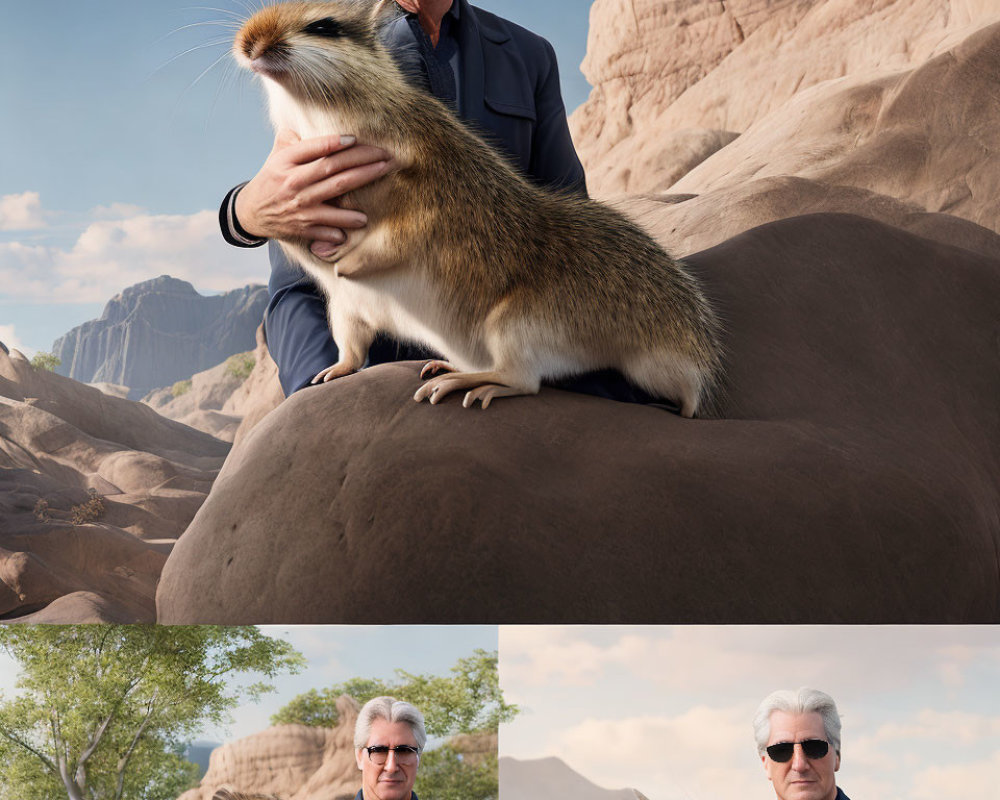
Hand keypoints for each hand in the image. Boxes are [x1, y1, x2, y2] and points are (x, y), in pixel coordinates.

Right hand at [235, 129, 392, 254]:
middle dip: (363, 164)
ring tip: (382, 188)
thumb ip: (295, 138)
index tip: (356, 139)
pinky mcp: (302, 227)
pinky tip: (360, 223)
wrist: (251, 213)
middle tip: (387, 159)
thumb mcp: (277, 154)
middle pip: (333, 170)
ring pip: (333, 200)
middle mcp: (294, 182)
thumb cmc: (272, 178)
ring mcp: (299, 206)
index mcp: (287, 161)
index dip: (336, 143)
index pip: (315, 149)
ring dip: (359, 194)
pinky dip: (341, 228)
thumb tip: (315, 120)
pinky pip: (326, 228)